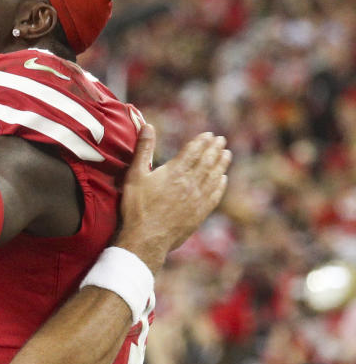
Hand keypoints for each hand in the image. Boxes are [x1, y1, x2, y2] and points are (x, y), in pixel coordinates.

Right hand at [115, 125, 230, 272]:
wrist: (146, 238)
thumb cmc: (137, 206)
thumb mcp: (135, 175)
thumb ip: (143, 149)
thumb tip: (148, 126)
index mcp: (175, 171)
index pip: (193, 151)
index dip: (202, 141)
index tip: (209, 134)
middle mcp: (190, 183)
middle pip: (207, 161)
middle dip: (215, 149)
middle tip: (222, 140)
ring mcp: (197, 199)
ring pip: (214, 177)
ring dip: (221, 164)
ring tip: (227, 155)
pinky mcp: (199, 214)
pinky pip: (214, 196)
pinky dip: (220, 186)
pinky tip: (222, 180)